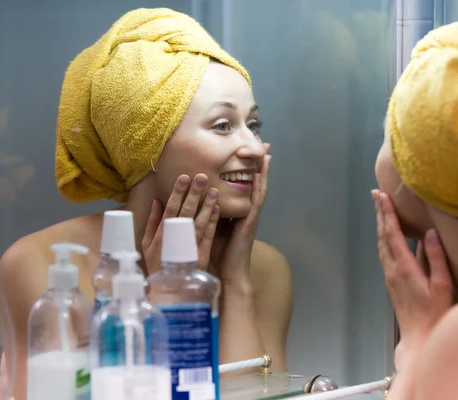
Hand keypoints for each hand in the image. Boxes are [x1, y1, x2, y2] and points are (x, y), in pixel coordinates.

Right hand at [142, 174, 219, 273]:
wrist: (168, 291)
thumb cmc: (157, 265)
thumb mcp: (147, 244)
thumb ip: (152, 222)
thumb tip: (157, 201)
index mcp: (160, 235)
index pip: (170, 209)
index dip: (177, 193)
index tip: (184, 177)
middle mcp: (174, 239)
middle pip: (186, 212)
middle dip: (194, 193)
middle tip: (201, 177)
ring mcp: (189, 247)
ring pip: (199, 222)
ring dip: (207, 205)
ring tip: (214, 190)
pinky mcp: (201, 255)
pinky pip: (208, 236)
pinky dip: (212, 222)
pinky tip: (217, 210)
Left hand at [211, 143, 270, 284]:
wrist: (229, 274)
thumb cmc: (218, 253)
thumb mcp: (210, 227)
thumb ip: (206, 213)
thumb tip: (191, 198)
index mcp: (239, 212)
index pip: (244, 185)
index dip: (248, 169)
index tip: (248, 152)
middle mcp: (247, 212)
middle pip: (255, 183)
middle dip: (259, 164)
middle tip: (263, 145)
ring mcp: (251, 216)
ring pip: (259, 188)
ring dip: (263, 170)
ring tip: (266, 152)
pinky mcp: (251, 222)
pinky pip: (256, 200)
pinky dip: (259, 186)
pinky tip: (260, 173)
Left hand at [372, 190, 452, 368]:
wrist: (419, 339)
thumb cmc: (434, 315)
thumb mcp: (441, 286)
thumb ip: (436, 259)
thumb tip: (430, 234)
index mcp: (404, 267)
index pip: (393, 233)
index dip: (387, 213)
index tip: (382, 196)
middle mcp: (392, 269)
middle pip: (383, 235)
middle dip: (380, 213)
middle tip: (376, 194)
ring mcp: (390, 276)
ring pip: (382, 244)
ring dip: (380, 225)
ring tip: (380, 209)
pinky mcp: (392, 282)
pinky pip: (385, 253)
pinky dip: (385, 238)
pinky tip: (389, 235)